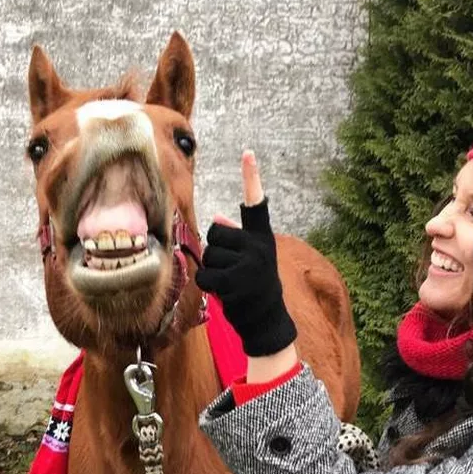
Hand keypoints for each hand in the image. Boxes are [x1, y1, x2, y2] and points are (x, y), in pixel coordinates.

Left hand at [195, 151, 296, 356]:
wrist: (266, 320)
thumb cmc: (253, 286)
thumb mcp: (251, 259)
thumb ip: (236, 239)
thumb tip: (217, 218)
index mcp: (262, 237)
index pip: (256, 204)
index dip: (251, 178)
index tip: (247, 153)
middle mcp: (258, 247)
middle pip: (216, 233)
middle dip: (216, 252)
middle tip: (231, 270)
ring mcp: (249, 264)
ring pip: (209, 255)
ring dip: (212, 272)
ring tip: (230, 283)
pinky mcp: (236, 282)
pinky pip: (206, 275)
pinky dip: (208, 285)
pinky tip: (224, 293)